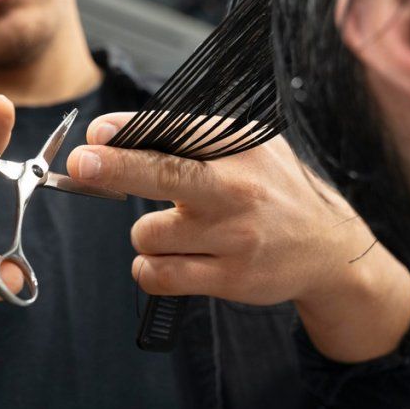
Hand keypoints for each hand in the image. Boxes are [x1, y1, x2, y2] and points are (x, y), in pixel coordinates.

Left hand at [66, 112, 409, 361]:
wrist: (328, 248)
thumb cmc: (271, 190)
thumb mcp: (246, 148)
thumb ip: (188, 139)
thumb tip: (111, 136)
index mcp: (239, 147)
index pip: (177, 130)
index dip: (130, 130)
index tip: (97, 133)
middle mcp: (238, 188)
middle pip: (164, 174)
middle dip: (116, 167)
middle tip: (81, 164)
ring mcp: (234, 236)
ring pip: (148, 234)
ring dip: (147, 235)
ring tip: (177, 232)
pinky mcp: (229, 278)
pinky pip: (159, 275)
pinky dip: (149, 269)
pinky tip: (167, 260)